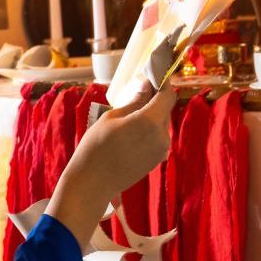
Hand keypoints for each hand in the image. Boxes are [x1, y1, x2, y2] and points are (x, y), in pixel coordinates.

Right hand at [46, 81, 175, 248]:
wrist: (93, 183)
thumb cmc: (95, 147)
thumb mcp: (111, 118)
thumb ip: (134, 102)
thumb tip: (147, 86)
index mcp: (149, 122)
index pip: (167, 96)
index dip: (162, 84)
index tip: (152, 77)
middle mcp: (161, 136)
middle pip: (164, 109)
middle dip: (153, 100)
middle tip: (136, 94)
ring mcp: (161, 150)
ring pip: (160, 124)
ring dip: (150, 116)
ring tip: (128, 118)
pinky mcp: (157, 160)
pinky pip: (157, 138)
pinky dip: (148, 131)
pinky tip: (129, 134)